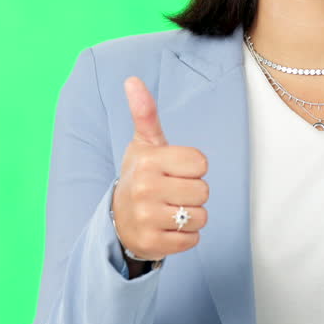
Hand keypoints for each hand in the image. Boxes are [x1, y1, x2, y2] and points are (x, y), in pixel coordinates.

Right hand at [112, 76, 209, 261]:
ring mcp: (147, 218)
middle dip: (194, 194)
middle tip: (172, 193)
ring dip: (192, 216)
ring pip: (200, 217)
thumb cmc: (142, 175)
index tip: (176, 171)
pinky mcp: (152, 243)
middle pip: (203, 192)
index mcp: (148, 161)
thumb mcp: (145, 145)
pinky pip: (193, 240)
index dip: (194, 168)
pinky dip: (186, 237)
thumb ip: (145, 113)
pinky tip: (168, 228)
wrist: (119, 219)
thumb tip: (132, 79)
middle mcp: (144, 189)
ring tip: (171, 210)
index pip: (201, 164)